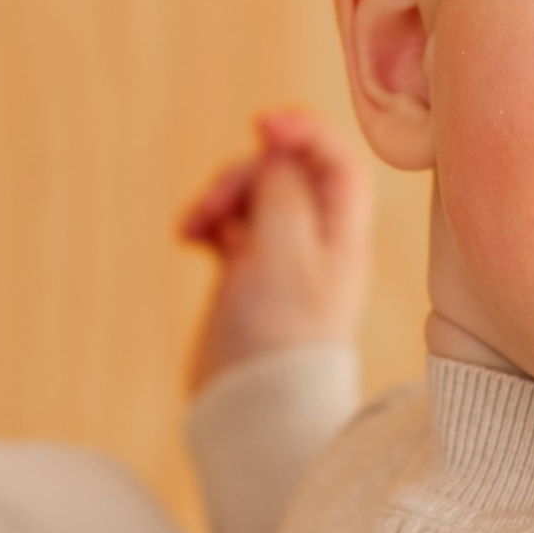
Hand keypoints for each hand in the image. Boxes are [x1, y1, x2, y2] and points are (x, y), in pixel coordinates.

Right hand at [176, 106, 373, 390]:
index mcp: (342, 231)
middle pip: (285, 170)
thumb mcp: (283, 253)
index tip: (261, 124)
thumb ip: (284, 190)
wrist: (249, 408)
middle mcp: (317, 239)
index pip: (335, 156)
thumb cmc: (276, 337)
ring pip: (252, 194)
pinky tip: (191, 239)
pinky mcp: (247, 273)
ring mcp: (281, 256)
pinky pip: (229, 223)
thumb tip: (278, 146)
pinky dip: (209, 221)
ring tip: (195, 226)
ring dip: (220, 196)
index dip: (302, 128)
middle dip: (244, 172)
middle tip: (216, 202)